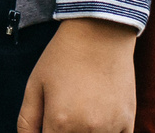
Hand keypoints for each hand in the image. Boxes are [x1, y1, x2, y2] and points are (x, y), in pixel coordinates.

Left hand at [16, 17, 136, 132]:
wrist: (100, 32)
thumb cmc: (63, 56)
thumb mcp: (35, 84)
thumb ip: (27, 120)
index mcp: (60, 123)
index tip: (48, 125)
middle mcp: (86, 130)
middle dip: (64, 132)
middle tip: (64, 115)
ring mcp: (110, 128)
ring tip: (81, 111)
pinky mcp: (127, 122)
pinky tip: (99, 118)